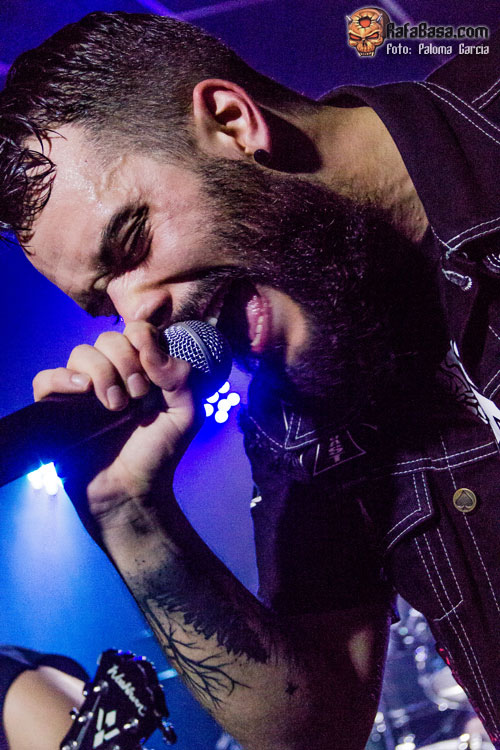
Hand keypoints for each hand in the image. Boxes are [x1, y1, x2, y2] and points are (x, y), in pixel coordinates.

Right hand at [32, 321, 201, 527]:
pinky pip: (46, 378)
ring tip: (116, 407)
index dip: (145, 343)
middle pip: (108, 338)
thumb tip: (150, 349)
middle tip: (138, 396)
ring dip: (103, 374)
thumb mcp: (186, 414)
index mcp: (140, 369)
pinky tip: (83, 392)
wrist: (133, 491)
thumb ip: (180, 376)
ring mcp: (82, 390)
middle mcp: (110, 373)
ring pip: (81, 353)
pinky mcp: (56, 409)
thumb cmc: (158, 453)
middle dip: (126, 363)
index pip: (136, 330)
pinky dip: (62, 379)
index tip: (154, 377)